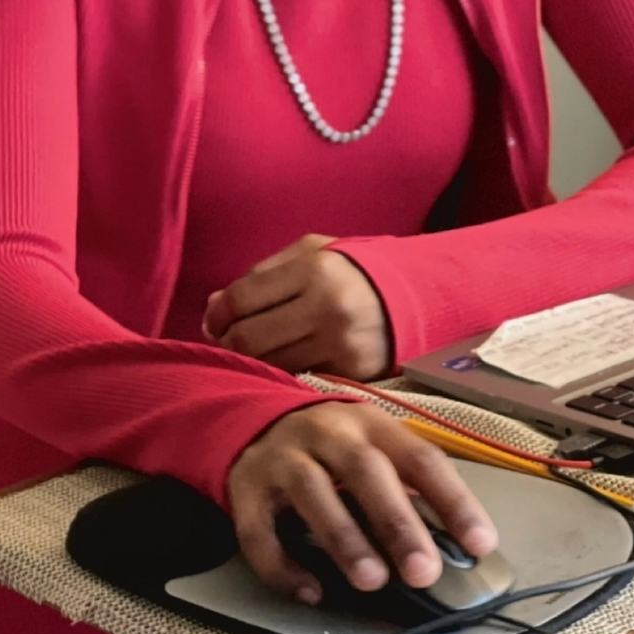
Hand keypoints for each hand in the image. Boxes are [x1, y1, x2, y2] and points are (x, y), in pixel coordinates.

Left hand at [203, 234, 389, 380]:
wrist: (419, 294)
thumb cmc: (354, 270)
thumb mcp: (311, 253)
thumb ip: (260, 275)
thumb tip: (214, 306)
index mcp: (313, 269)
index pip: (241, 299)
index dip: (218, 313)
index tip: (215, 319)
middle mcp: (327, 308)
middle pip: (249, 339)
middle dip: (229, 342)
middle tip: (229, 340)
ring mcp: (340, 345)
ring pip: (269, 365)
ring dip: (252, 362)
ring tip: (256, 351)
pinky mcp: (352, 373)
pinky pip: (298, 380)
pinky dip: (283, 374)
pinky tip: (284, 363)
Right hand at [227, 401, 497, 603]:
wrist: (252, 423)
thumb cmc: (332, 449)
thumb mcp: (372, 450)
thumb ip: (405, 488)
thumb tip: (454, 547)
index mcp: (371, 425)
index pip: (419, 458)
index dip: (452, 500)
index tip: (480, 546)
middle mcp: (327, 433)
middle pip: (364, 469)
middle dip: (396, 521)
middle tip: (424, 572)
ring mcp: (282, 458)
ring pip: (311, 492)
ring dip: (343, 537)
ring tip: (371, 580)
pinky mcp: (245, 489)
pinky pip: (258, 529)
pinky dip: (281, 564)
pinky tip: (309, 592)